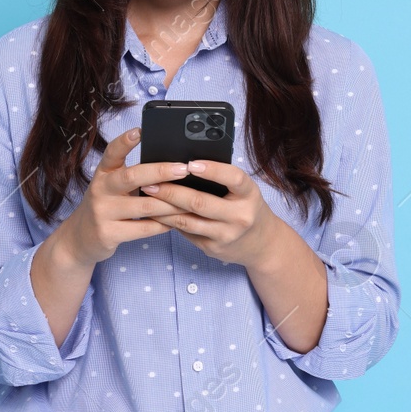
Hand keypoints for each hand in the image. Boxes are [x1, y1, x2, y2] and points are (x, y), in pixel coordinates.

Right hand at [56, 128, 198, 267]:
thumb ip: (133, 176)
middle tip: (183, 169)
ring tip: (190, 200)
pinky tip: (176, 221)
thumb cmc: (106, 206)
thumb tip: (170, 166)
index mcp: (103, 173)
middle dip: (161, 171)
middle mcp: (100, 190)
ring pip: (144, 206)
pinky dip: (163, 225)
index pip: (112, 152)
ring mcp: (102, 212)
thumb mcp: (112, 187)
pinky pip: (143, 228)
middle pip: (132, 177)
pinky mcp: (108, 234)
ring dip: (170, 203)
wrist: (80, 238)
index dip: (125, 141)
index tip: (140, 130)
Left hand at [142, 160, 279, 268]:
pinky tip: (156, 212)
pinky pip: (186, 233)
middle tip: (151, 181)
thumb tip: (185, 167)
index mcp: (250, 195)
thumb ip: (223, 180)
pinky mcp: (212, 248)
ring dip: (163, 208)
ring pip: (187, 221)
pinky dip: (169, 221)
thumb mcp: (245, 192)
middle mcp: (240, 216)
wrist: (263, 245)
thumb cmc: (248, 208)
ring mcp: (225, 235)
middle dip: (172, 191)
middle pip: (200, 202)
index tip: (190, 163)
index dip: (212, 170)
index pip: (233, 178)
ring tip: (147, 195)